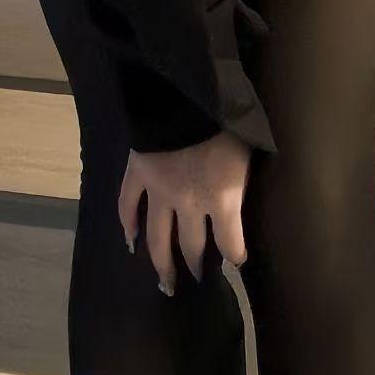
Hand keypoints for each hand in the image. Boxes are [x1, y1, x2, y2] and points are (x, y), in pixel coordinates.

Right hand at [117, 128, 252, 292]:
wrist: (188, 91)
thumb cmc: (226, 120)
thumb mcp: (246, 152)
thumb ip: (240, 182)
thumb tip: (238, 203)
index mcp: (222, 199)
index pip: (230, 243)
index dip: (235, 254)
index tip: (237, 258)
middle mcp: (189, 204)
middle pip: (192, 246)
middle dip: (197, 264)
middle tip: (198, 276)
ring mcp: (159, 192)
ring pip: (157, 238)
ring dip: (162, 263)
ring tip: (166, 282)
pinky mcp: (138, 174)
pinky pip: (128, 206)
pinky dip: (128, 225)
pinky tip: (131, 241)